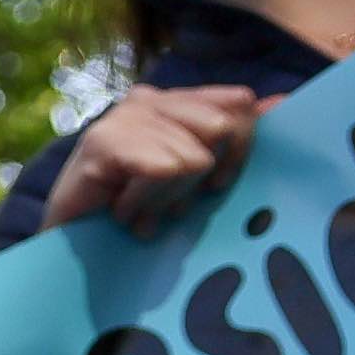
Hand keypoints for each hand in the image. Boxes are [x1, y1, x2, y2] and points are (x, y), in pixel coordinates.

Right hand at [39, 80, 265, 236]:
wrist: (73, 254)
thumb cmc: (140, 215)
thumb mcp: (198, 178)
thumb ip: (237, 136)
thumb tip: (282, 101)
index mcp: (175, 102)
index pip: (236, 105)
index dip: (237, 151)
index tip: (214, 187)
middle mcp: (148, 100)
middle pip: (220, 128)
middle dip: (202, 177)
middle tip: (168, 204)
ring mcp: (121, 118)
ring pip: (193, 157)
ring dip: (168, 198)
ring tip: (139, 212)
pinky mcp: (100, 143)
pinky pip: (160, 168)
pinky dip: (148, 198)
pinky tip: (124, 211)